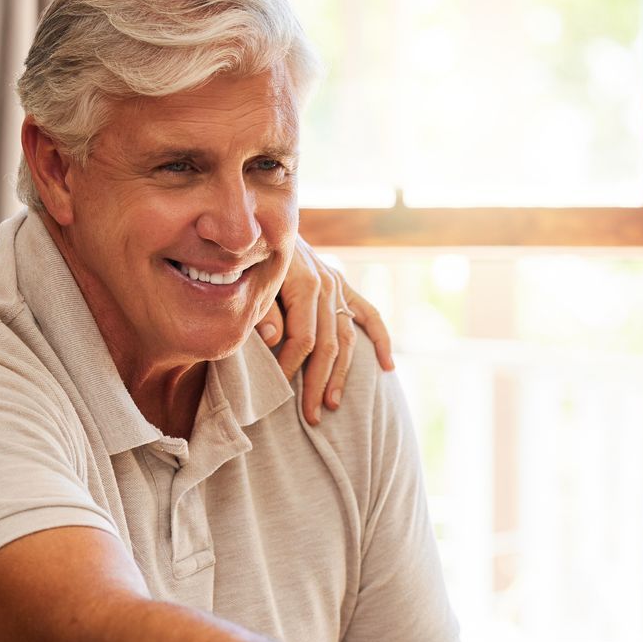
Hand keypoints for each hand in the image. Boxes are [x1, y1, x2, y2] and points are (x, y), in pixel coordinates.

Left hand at [257, 236, 393, 422]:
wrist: (267, 226)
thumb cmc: (254, 259)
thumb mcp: (254, 281)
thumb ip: (263, 310)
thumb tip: (275, 340)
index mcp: (306, 284)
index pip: (304, 338)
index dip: (292, 367)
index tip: (281, 390)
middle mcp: (329, 286)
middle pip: (329, 345)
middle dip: (318, 382)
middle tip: (310, 415)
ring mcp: (340, 287)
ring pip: (348, 337)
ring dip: (342, 373)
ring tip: (331, 403)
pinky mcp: (344, 288)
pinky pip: (370, 315)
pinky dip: (380, 340)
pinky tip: (388, 366)